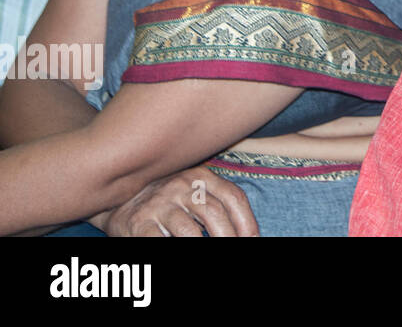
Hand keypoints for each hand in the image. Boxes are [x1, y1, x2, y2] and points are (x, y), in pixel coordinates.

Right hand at [97, 166, 258, 236]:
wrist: (118, 199)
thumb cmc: (167, 200)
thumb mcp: (194, 191)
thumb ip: (218, 204)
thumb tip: (246, 233)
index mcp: (200, 176)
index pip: (233, 197)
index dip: (247, 222)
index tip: (252, 240)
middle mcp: (180, 185)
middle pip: (215, 214)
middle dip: (229, 238)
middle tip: (233, 250)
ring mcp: (158, 203)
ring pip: (189, 232)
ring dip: (203, 248)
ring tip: (211, 257)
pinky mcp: (138, 223)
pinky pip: (160, 241)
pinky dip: (175, 250)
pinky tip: (182, 252)